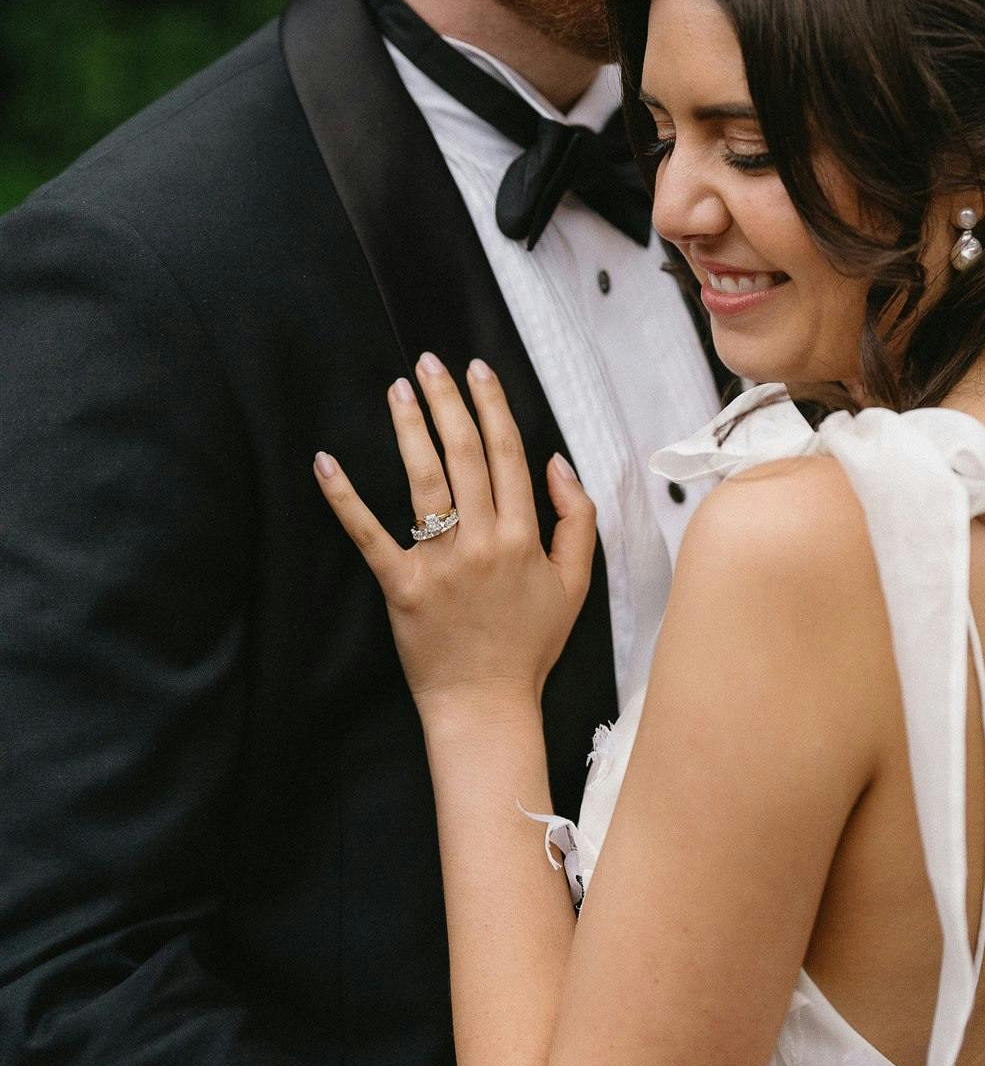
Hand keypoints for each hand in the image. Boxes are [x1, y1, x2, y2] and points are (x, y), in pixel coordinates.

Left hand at [315, 353, 596, 710]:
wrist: (487, 704)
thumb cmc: (530, 644)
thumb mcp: (575, 583)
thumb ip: (576, 519)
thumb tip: (558, 463)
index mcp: (523, 537)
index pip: (508, 455)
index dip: (493, 407)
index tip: (479, 370)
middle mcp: (483, 542)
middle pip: (465, 455)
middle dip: (448, 402)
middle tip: (430, 362)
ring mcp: (440, 563)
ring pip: (425, 482)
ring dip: (410, 429)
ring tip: (397, 389)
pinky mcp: (401, 586)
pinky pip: (369, 535)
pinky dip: (345, 499)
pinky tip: (326, 463)